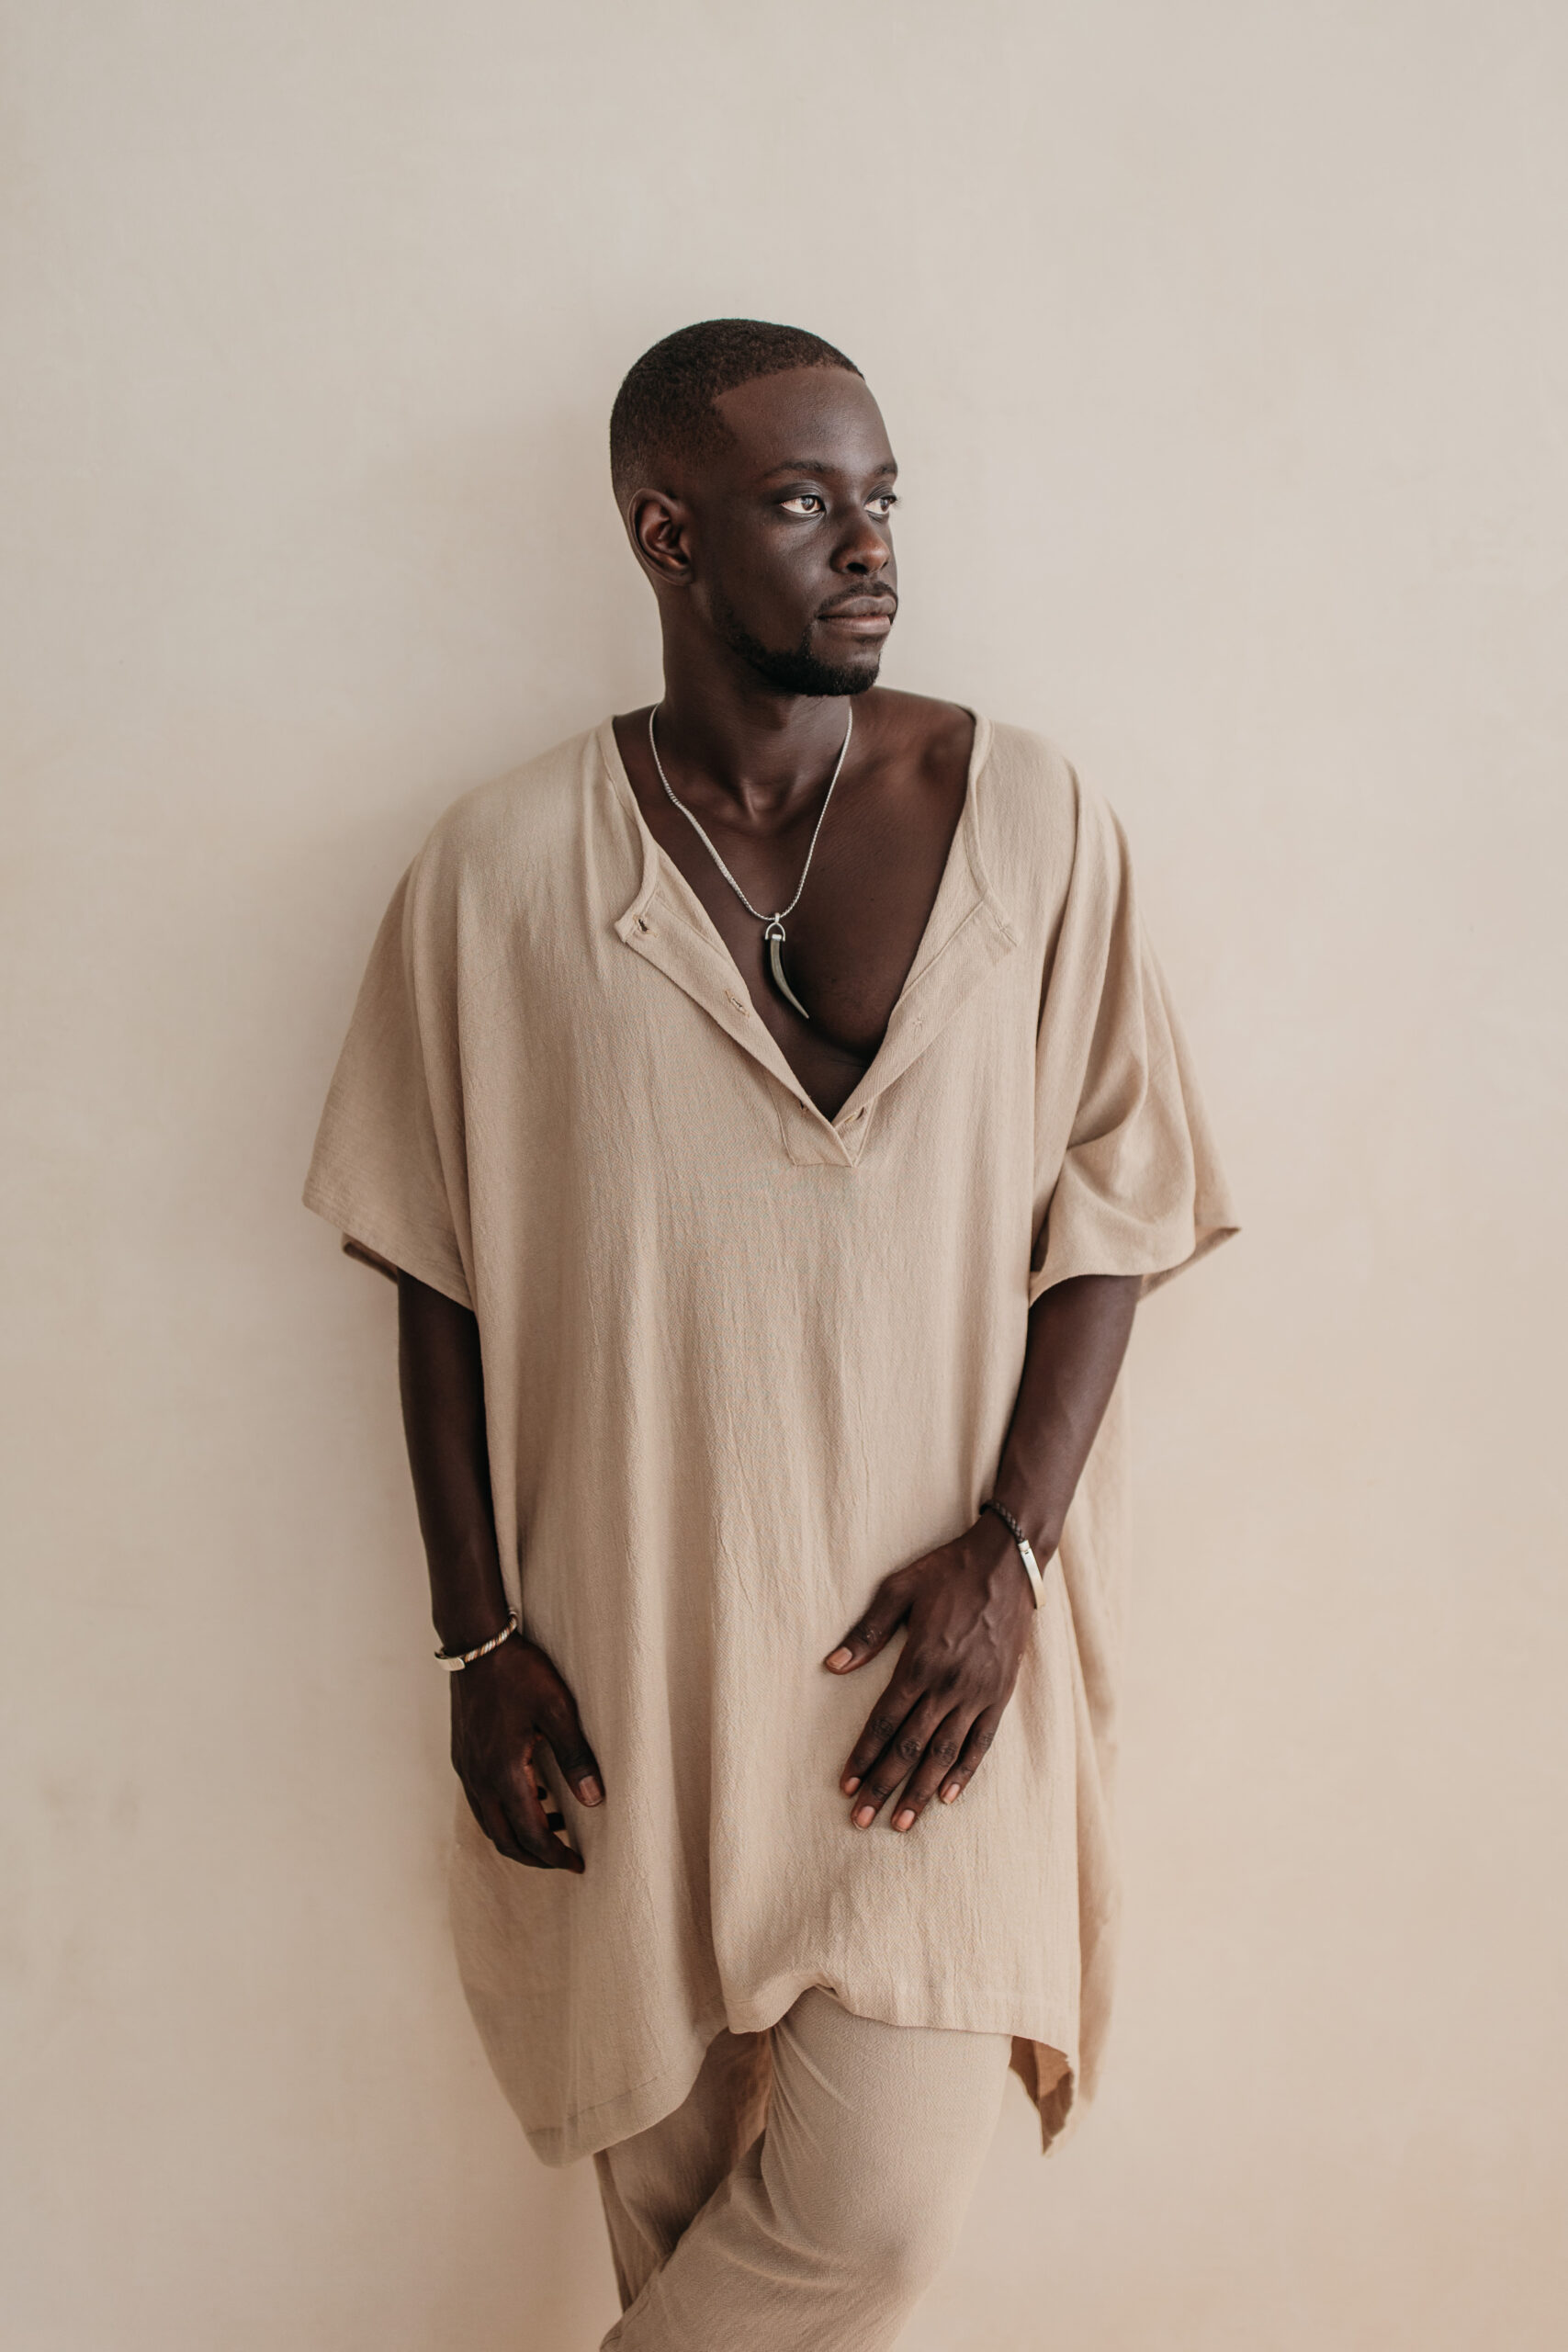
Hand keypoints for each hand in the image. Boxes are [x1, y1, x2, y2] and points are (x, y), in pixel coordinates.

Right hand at [450, 1634, 602, 1872]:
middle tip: (565, 1858)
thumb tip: (595, 1800)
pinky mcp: (463, 1756)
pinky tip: (532, 1796)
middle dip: (536, 1857)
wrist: (476, 1644)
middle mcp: (479, 1778)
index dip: (555, 1856)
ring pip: (489, 1824)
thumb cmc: (519, 1672)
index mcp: (503, 1772)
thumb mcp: (558, 1709)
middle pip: (505, 1840)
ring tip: (554, 1829)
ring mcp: (467, 1768)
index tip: (578, 1864)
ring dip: (519, 1836)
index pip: (531, 1834)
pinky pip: (481, 1803)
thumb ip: (576, 1757)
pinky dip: (505, 1814)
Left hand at [824, 1513, 1037, 1832]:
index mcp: (920, 1662)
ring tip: (901, 1823)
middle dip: (884, 1786)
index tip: (846, 1785)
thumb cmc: (948, 1571)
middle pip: (910, 1748)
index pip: (885, 1722)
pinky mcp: (1001, 1694)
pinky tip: (948, 1797)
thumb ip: (868, 1631)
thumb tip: (833, 1664)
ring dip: (921, 1791)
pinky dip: (964, 1772)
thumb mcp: (900, 1589)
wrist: (1009, 1563)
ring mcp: (978, 1693)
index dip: (863, 1756)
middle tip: (862, 1820)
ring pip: (944, 1755)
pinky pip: (981, 1743)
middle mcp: (949, 1685)